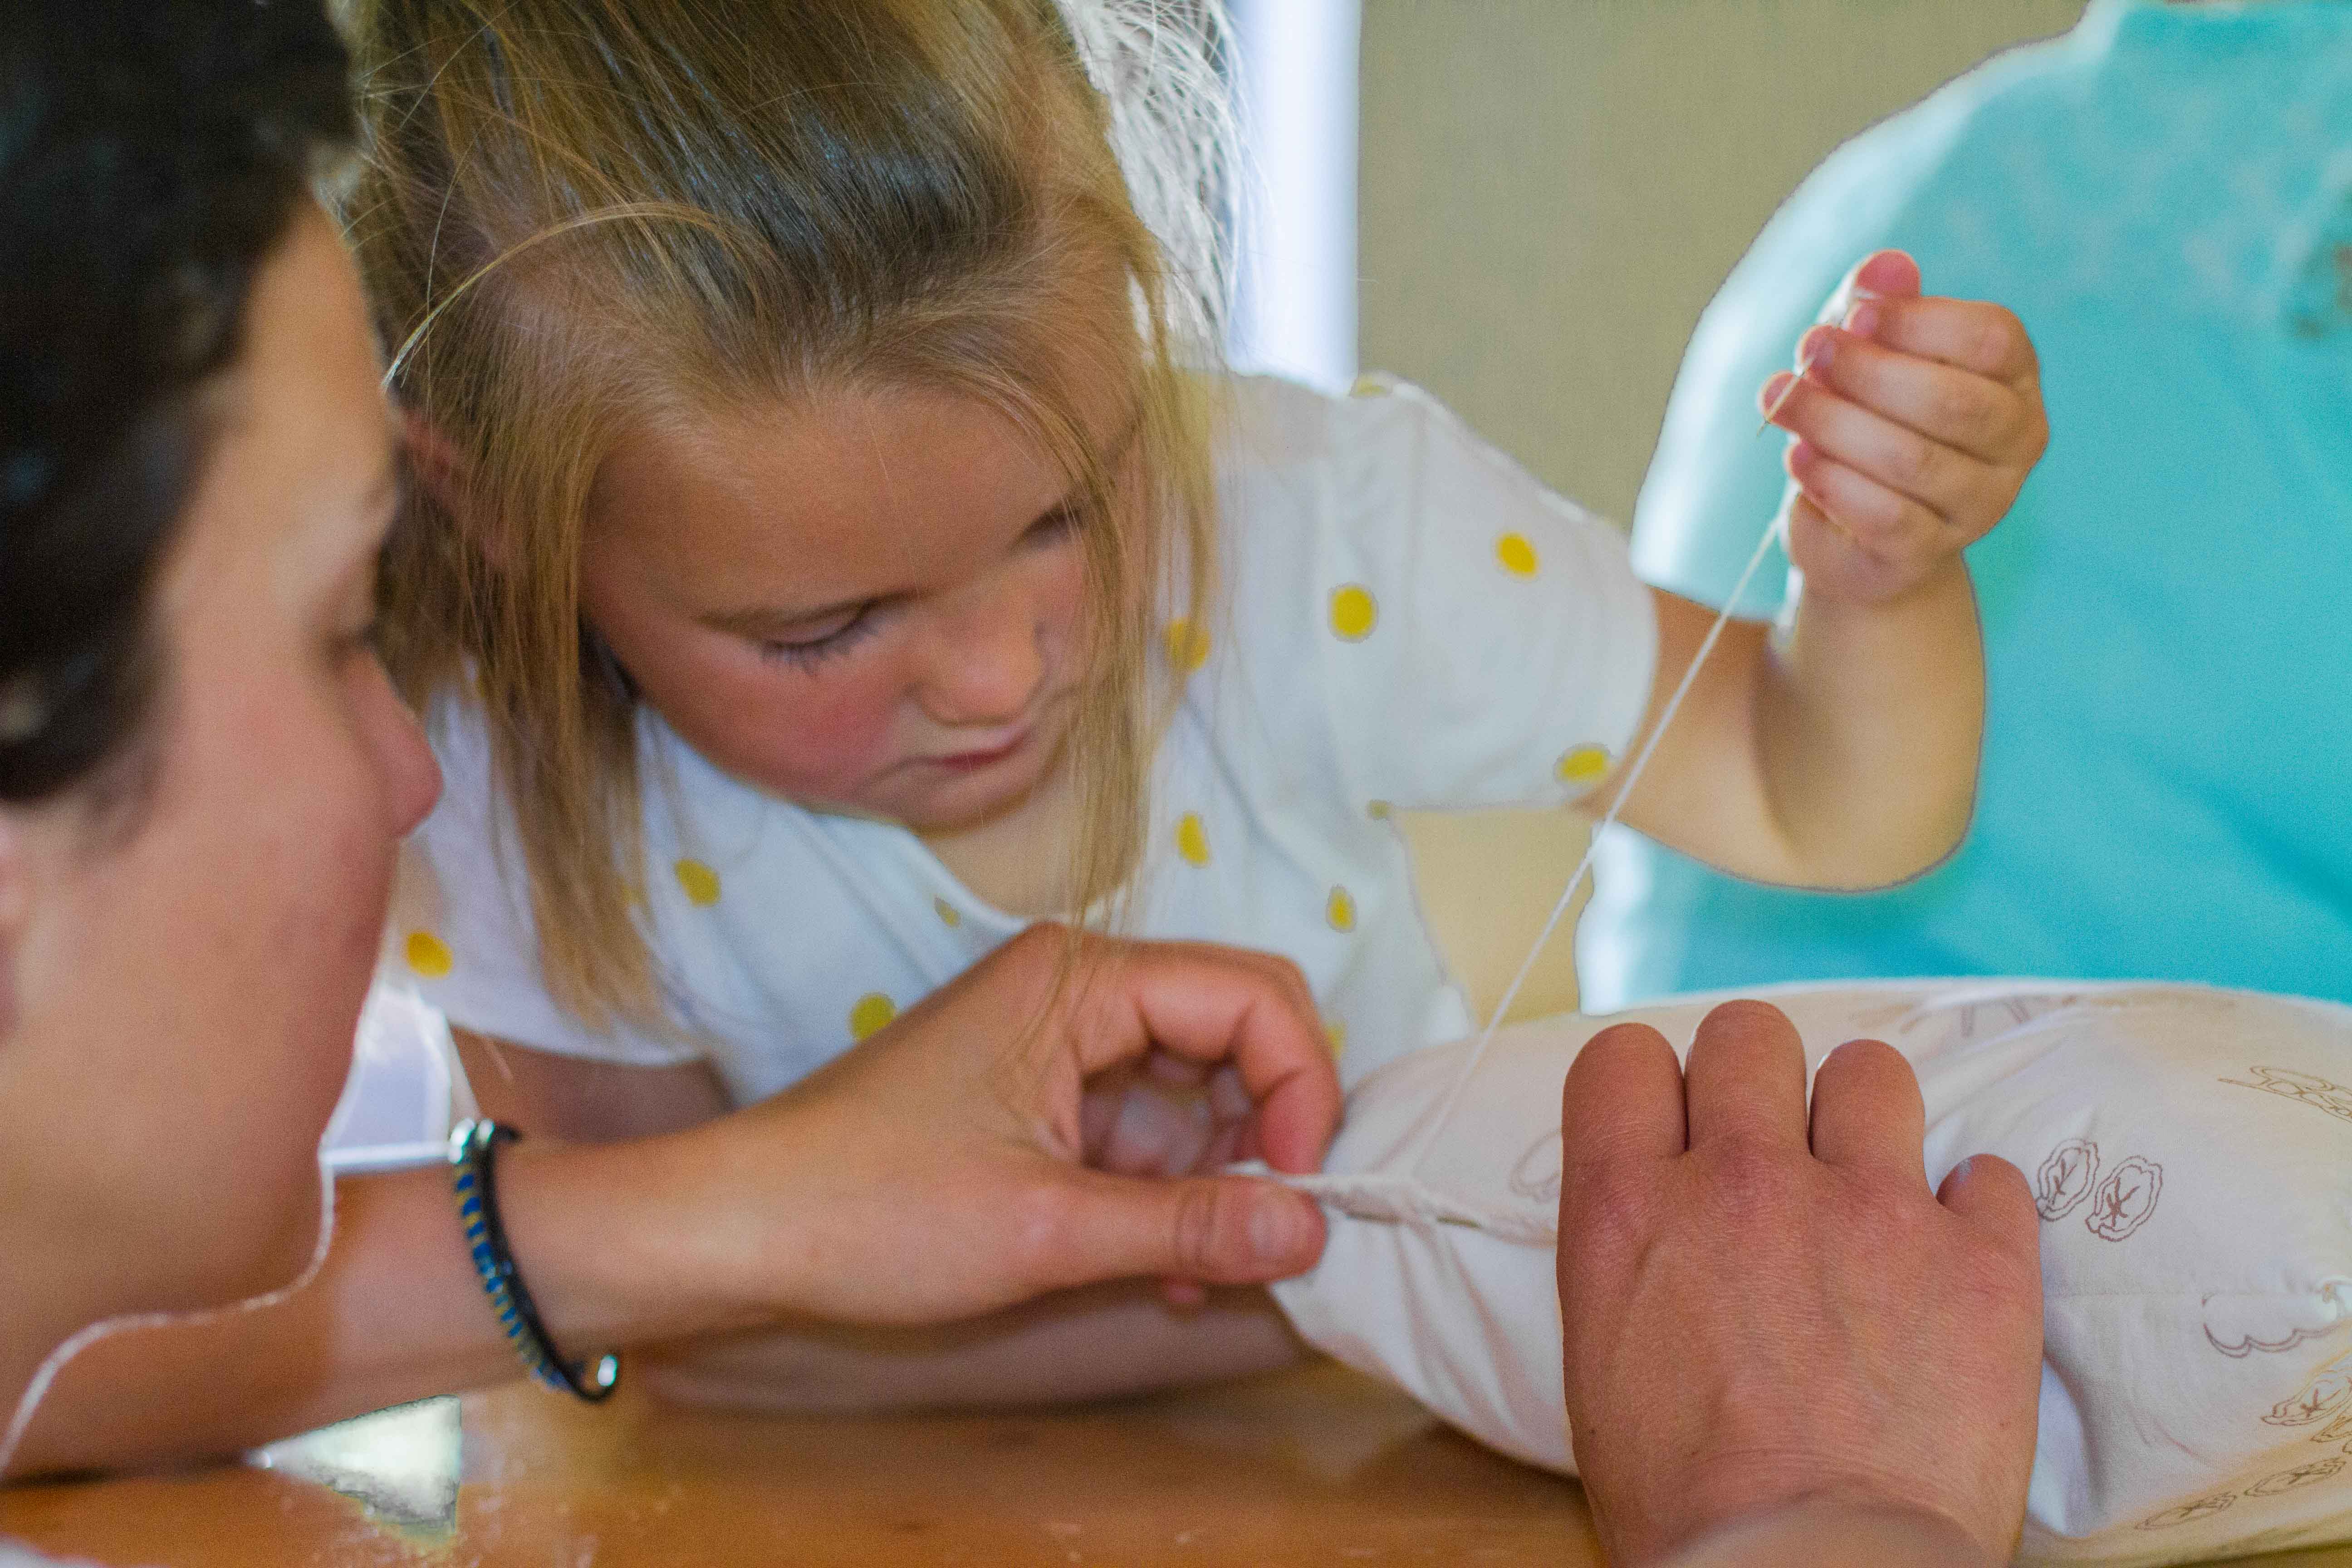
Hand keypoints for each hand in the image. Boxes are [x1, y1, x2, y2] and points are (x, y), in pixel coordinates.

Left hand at [674, 925, 1338, 1325]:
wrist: (738, 1231)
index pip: (1251, 996)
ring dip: (1221, 1181)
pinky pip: (1146, 1133)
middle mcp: (1078, 991)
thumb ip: (1187, 1225)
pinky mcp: (1044, 1099)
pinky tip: (1165, 1272)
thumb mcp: (1045, 1228)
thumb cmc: (866, 1207)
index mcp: (1080, 979)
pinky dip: (1171, 1197)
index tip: (1302, 1188)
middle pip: (1235, 1035)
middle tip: (1267, 1232)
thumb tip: (1312, 1232)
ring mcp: (1061, 1045)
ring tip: (1202, 1273)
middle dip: (1267, 1135)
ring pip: (1197, 1094)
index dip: (1300, 1086)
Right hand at [1555, 1000, 2042, 1566]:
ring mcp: (1868, 1209)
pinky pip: (1992, 1175)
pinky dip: (1977, 1214)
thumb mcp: (1605, 1367)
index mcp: (1629, 1211)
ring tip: (1872, 1184)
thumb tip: (1666, 1221)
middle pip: (1748, 1033)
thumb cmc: (1697, 1512)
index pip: (1622, 1056)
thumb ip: (1635, 1257)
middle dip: (1760, 1078)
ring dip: (1868, 1118)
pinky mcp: (1981, 1259)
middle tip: (1774, 1145)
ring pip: (1871, 1069)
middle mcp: (1739, 1182)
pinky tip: (1955, 1263)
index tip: (1674, 1122)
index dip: (1651, 1083)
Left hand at [1760, 250, 2046, 604]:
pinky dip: (1833, 481)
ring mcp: (1981, 504)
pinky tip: (1796, 455)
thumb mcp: (1870, 354)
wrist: (1855, 531)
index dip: (1917, 320)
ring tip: (1779, 398)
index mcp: (2015, 380)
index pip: (1991, 339)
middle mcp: (2016, 443)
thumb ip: (1880, 308)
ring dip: (1835, 423)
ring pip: (1912, 460)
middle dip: (1868, 371)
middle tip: (1807, 349)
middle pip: (1952, 402)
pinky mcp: (1930, 552)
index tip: (1852, 311)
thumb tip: (1886, 265)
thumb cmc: (1869, 419)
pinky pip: (1886, 516)